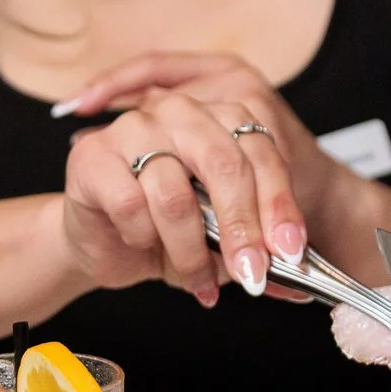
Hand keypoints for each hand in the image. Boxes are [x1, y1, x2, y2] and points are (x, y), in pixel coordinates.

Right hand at [56, 53, 345, 307]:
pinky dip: (143, 237)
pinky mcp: (93, 154)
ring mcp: (134, 127)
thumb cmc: (167, 232)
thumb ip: (258, 248)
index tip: (290, 251)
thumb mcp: (221, 239)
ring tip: (197, 279)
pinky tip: (143, 244)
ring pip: (177, 195)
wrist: (103, 242)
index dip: (279, 204)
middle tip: (251, 274)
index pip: (261, 155)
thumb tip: (297, 279)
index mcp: (220, 118)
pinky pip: (131, 204)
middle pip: (225, 165)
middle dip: (242, 228)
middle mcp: (180, 112)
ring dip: (190, 250)